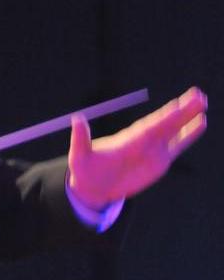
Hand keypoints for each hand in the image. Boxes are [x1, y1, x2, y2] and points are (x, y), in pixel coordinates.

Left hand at [67, 86, 206, 209]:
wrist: (94, 185)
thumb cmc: (86, 170)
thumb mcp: (79, 157)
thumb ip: (80, 140)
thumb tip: (76, 120)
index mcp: (128, 140)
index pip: (149, 127)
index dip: (164, 117)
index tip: (178, 106)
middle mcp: (143, 140)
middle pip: (165, 123)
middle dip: (182, 110)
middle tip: (198, 94)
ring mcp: (153, 149)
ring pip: (174, 130)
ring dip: (188, 117)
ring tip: (203, 102)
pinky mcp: (159, 160)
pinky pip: (177, 145)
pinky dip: (189, 134)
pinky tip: (200, 123)